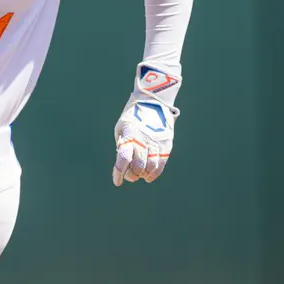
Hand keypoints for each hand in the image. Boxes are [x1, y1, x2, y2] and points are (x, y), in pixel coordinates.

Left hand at [111, 64, 180, 185]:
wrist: (153, 101)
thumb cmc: (132, 116)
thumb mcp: (121, 128)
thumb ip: (122, 145)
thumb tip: (124, 163)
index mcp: (129, 136)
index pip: (123, 160)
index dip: (119, 173)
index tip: (117, 182)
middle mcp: (142, 141)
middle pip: (137, 167)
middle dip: (131, 176)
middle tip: (128, 176)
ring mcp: (156, 143)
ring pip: (150, 168)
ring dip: (143, 175)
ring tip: (139, 175)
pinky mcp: (166, 144)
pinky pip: (161, 164)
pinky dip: (154, 173)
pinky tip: (149, 177)